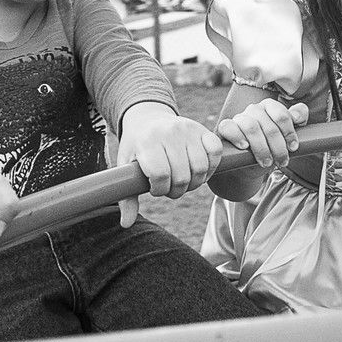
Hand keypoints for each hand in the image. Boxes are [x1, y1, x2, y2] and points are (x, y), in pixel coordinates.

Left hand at [117, 101, 223, 226]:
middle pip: (182, 175)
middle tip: (171, 187)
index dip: (160, 189)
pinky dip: (211, 167)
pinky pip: (215, 152)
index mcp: (147, 142)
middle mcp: (169, 133)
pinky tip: (200, 171)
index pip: (160, 174)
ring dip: (194, 182)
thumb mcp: (125, 167)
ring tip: (185, 181)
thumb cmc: (136, 147)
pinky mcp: (203, 129)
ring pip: (201, 167)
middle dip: (177, 190)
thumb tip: (126, 224)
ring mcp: (188, 130)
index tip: (155, 188)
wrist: (147, 117)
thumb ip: (127, 196)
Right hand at [217, 100, 308, 168]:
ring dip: (261, 148)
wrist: (248, 163)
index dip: (289, 132)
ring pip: (251, 127)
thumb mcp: (287, 134)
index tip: (294, 147)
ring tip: (267, 162)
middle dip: (278, 146)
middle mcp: (254, 109)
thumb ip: (298, 118)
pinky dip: (237, 137)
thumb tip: (297, 117)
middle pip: (268, 125)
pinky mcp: (225, 127)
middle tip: (283, 161)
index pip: (281, 114)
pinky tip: (245, 147)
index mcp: (270, 107)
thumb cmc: (271, 146)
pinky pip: (228, 127)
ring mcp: (239, 117)